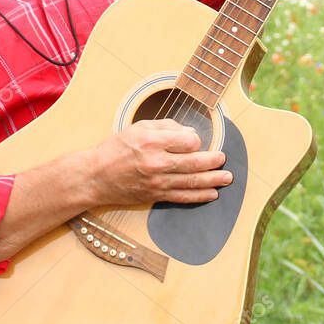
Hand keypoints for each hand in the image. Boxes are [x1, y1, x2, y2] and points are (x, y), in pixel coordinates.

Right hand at [86, 118, 231, 206]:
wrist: (96, 176)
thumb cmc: (116, 149)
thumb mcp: (138, 127)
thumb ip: (165, 126)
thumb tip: (188, 132)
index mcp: (153, 142)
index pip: (188, 141)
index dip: (195, 140)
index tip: (195, 140)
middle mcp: (157, 163)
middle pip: (194, 163)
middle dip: (213, 161)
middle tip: (223, 159)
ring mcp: (158, 182)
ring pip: (192, 182)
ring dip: (213, 180)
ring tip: (227, 177)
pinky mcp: (156, 196)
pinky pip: (182, 197)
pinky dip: (199, 196)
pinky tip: (212, 193)